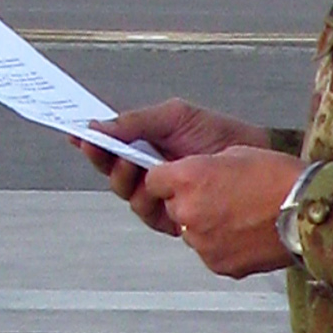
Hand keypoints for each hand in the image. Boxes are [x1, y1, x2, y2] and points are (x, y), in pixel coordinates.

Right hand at [74, 98, 270, 235]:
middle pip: (111, 174)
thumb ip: (136, 121)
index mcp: (143, 145)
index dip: (90, 143)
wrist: (254, 156)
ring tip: (143, 169)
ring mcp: (160, 194)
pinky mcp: (174, 214)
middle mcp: (147, 171)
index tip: (78, 136)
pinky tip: (161, 194)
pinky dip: (153, 204)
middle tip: (115, 153)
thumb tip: (96, 125)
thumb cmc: (218, 133)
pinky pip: (151, 216)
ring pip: (129, 196)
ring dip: (131, 182)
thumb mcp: (175, 117)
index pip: (107, 147)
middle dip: (108, 163)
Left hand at [144, 146, 306, 277]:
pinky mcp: (217, 263)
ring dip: (208, 225)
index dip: (168, 179)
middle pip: (172, 207)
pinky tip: (249, 232)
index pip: (153, 180)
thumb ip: (206, 166)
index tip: (177, 180)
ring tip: (243, 216)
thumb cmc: (282, 179)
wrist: (310, 211)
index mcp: (189, 179)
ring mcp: (201, 241)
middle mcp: (188, 211)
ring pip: (192, 231)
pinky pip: (211, 251)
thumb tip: (195, 177)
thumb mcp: (238, 153)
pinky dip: (224, 244)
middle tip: (224, 197)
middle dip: (191, 202)